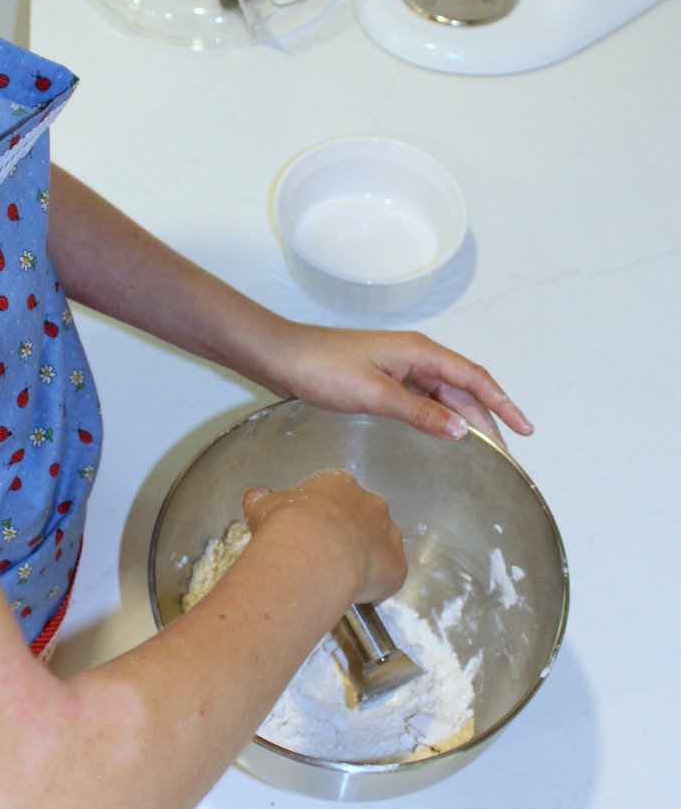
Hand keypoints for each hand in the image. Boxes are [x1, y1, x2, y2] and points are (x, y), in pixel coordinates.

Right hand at [242, 469, 406, 608]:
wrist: (313, 555)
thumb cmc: (286, 524)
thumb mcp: (262, 505)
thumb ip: (261, 498)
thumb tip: (253, 495)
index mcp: (339, 483)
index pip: (336, 496)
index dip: (323, 516)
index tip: (310, 533)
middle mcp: (371, 503)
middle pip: (364, 518)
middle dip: (349, 535)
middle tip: (325, 556)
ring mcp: (389, 535)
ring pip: (380, 546)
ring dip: (366, 560)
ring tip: (339, 579)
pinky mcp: (397, 566)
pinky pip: (388, 577)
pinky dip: (375, 588)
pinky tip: (353, 597)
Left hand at [261, 324, 531, 447]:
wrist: (283, 358)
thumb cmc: (322, 367)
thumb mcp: (373, 394)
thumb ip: (420, 412)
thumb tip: (462, 431)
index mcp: (418, 352)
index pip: (473, 378)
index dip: (503, 403)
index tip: (525, 428)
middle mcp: (415, 357)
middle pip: (464, 389)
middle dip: (489, 420)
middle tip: (506, 456)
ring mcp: (400, 369)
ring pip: (445, 396)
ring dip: (465, 422)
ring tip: (485, 453)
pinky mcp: (386, 381)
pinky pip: (425, 400)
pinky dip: (441, 419)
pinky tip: (447, 437)